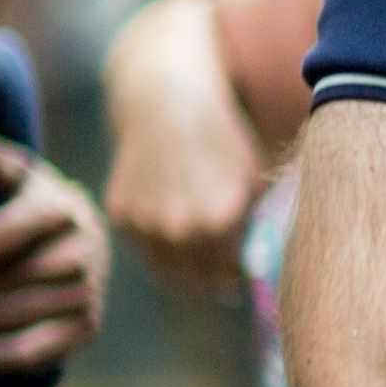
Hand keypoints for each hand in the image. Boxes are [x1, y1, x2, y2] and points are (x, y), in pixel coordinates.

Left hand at [0, 151, 106, 377]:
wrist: (81, 241)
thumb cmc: (32, 205)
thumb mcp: (14, 176)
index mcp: (62, 207)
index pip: (3, 231)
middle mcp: (85, 248)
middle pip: (15, 274)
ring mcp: (90, 289)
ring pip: (26, 310)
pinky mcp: (88, 325)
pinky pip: (42, 347)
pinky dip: (2, 353)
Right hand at [97, 0, 271, 296]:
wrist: (167, 105)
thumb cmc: (222, 143)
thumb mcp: (254, 181)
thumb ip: (256, 227)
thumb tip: (265, 269)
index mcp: (219, 222)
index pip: (231, 272)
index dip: (240, 274)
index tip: (246, 274)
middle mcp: (177, 229)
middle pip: (199, 280)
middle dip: (214, 280)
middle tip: (227, 281)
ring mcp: (143, 224)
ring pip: (168, 272)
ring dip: (186, 271)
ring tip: (203, 261)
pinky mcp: (120, 216)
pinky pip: (144, 249)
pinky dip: (158, 248)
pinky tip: (174, 233)